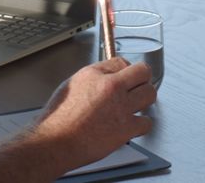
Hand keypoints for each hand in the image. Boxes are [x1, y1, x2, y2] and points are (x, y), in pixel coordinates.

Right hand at [32, 58, 156, 170]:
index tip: (126, 77)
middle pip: (143, 72)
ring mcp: (121, 107)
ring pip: (150, 94)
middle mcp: (110, 86)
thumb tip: (105, 77)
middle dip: (141, 80)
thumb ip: (92, 78)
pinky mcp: (126, 128)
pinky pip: (147, 122)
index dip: (125, 70)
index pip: (121, 61)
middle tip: (137, 87)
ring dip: (144, 99)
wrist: (55, 142)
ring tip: (136, 105)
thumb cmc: (57, 119)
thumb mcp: (70, 85)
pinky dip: (141, 124)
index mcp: (94, 74)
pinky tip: (133, 125)